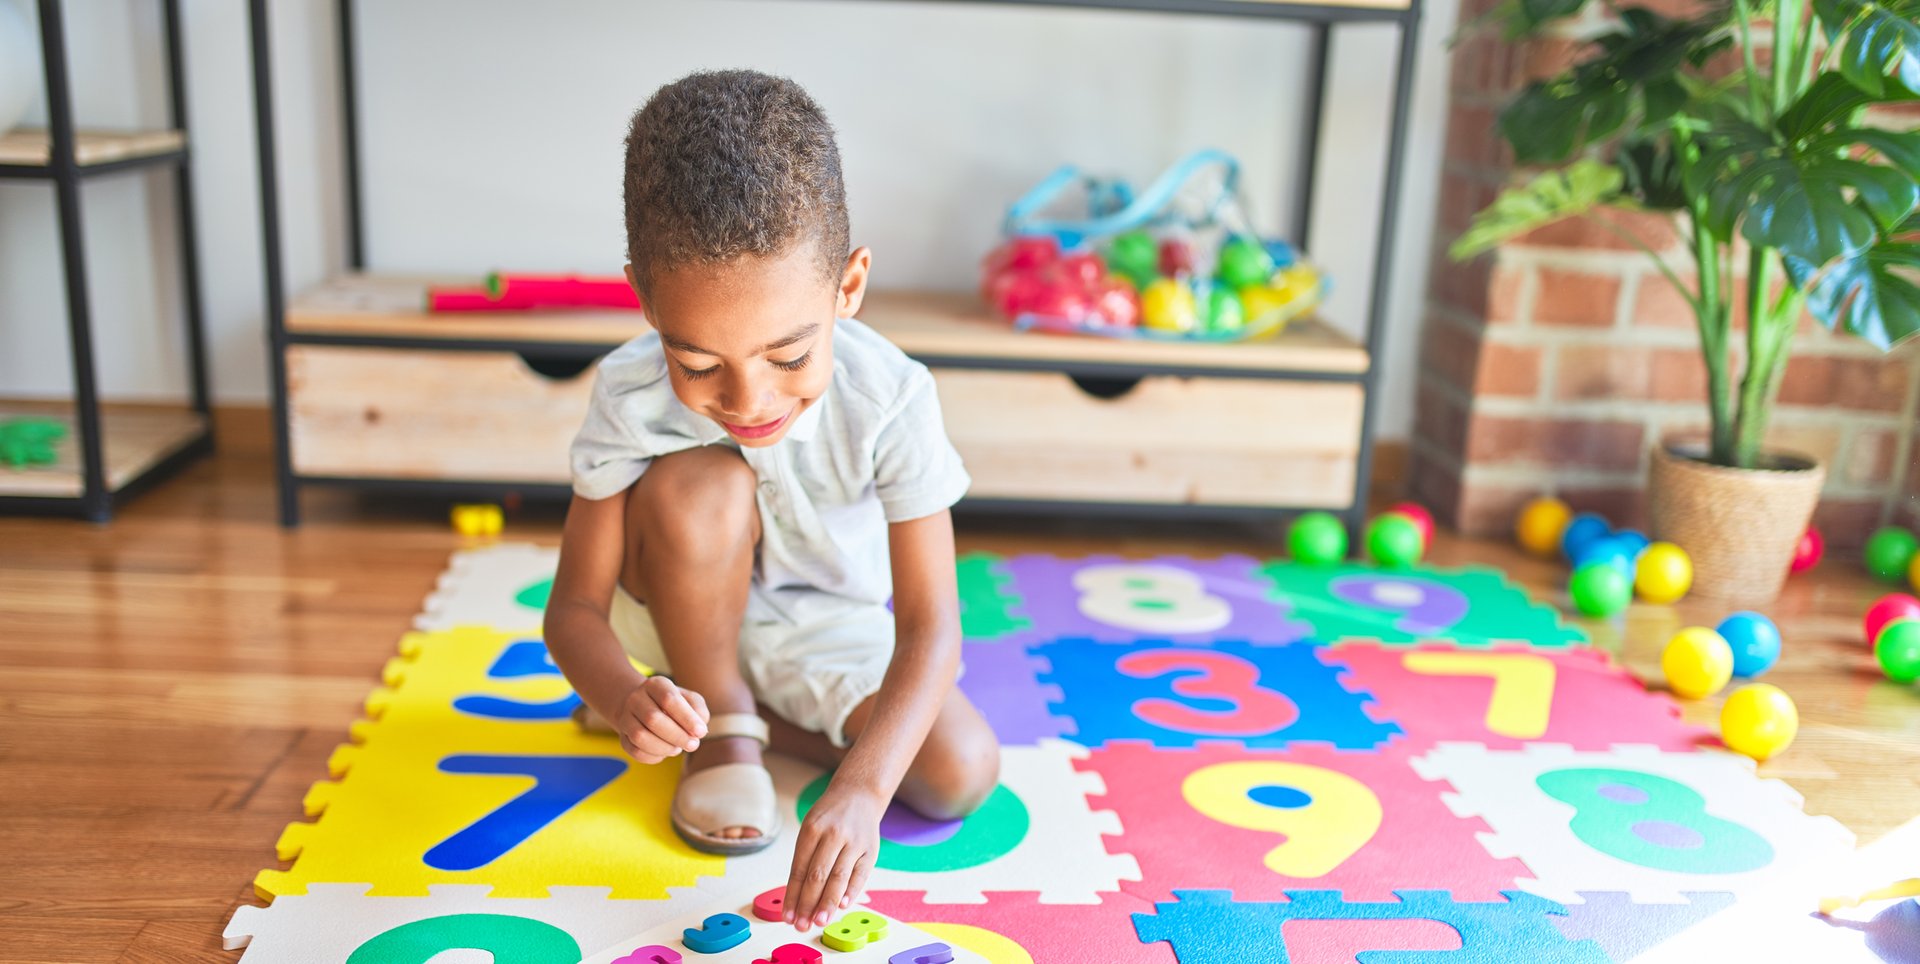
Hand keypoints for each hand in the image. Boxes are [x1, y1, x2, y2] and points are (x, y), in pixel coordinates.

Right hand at [612, 675, 707, 763]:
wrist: (643, 706)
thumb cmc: (674, 704)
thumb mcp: (689, 699)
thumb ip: (698, 711)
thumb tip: (698, 731)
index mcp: (655, 684)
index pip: (669, 699)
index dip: (687, 718)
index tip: (701, 732)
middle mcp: (636, 698)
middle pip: (653, 719)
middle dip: (677, 736)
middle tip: (693, 745)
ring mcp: (625, 717)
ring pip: (640, 736)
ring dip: (664, 747)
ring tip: (677, 748)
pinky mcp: (622, 736)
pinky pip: (634, 750)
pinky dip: (653, 756)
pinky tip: (664, 753)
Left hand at [785, 783, 883, 930]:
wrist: (860, 794)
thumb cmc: (829, 818)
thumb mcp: (811, 829)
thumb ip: (805, 860)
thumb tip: (798, 898)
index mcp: (812, 829)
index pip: (799, 869)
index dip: (793, 895)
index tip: (787, 916)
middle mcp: (833, 835)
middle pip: (818, 875)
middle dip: (808, 904)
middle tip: (801, 925)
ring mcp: (854, 842)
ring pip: (839, 878)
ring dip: (828, 903)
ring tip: (818, 922)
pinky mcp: (870, 850)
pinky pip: (860, 875)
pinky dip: (851, 892)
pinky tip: (843, 906)